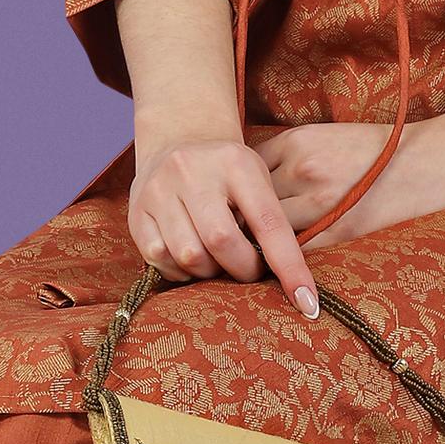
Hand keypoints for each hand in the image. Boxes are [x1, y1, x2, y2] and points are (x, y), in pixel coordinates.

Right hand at [130, 133, 318, 315]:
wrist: (179, 140)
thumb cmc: (229, 171)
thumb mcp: (257, 179)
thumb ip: (269, 222)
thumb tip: (290, 280)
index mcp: (236, 163)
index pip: (268, 222)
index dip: (289, 267)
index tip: (308, 302)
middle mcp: (192, 171)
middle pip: (222, 242)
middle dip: (242, 269)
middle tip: (248, 269)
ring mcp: (159, 190)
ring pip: (189, 256)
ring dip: (209, 271)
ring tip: (216, 259)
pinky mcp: (137, 211)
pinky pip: (159, 258)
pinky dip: (180, 270)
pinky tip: (189, 257)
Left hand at [251, 115, 444, 246]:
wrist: (440, 160)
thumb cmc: (386, 152)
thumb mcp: (331, 139)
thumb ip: (293, 159)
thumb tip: (255, 187)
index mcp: (297, 140)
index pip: (245, 172)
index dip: (241, 195)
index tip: (240, 210)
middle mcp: (302, 167)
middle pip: (248, 203)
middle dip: (241, 223)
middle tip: (236, 243)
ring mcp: (320, 200)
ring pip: (266, 232)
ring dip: (259, 247)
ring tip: (255, 262)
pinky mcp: (340, 231)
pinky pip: (296, 253)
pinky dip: (286, 263)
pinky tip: (287, 269)